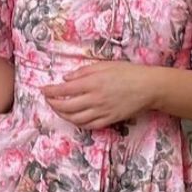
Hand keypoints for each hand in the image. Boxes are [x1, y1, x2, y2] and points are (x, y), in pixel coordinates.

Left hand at [42, 61, 156, 129]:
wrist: (148, 87)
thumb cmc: (128, 72)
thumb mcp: (105, 65)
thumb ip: (83, 72)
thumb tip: (66, 79)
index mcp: (92, 83)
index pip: (64, 90)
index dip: (50, 91)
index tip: (43, 90)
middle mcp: (95, 99)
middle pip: (66, 107)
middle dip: (53, 104)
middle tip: (48, 100)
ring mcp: (102, 111)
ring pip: (75, 119)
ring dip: (63, 115)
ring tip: (58, 109)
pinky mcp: (109, 120)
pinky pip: (89, 126)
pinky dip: (77, 123)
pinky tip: (73, 118)